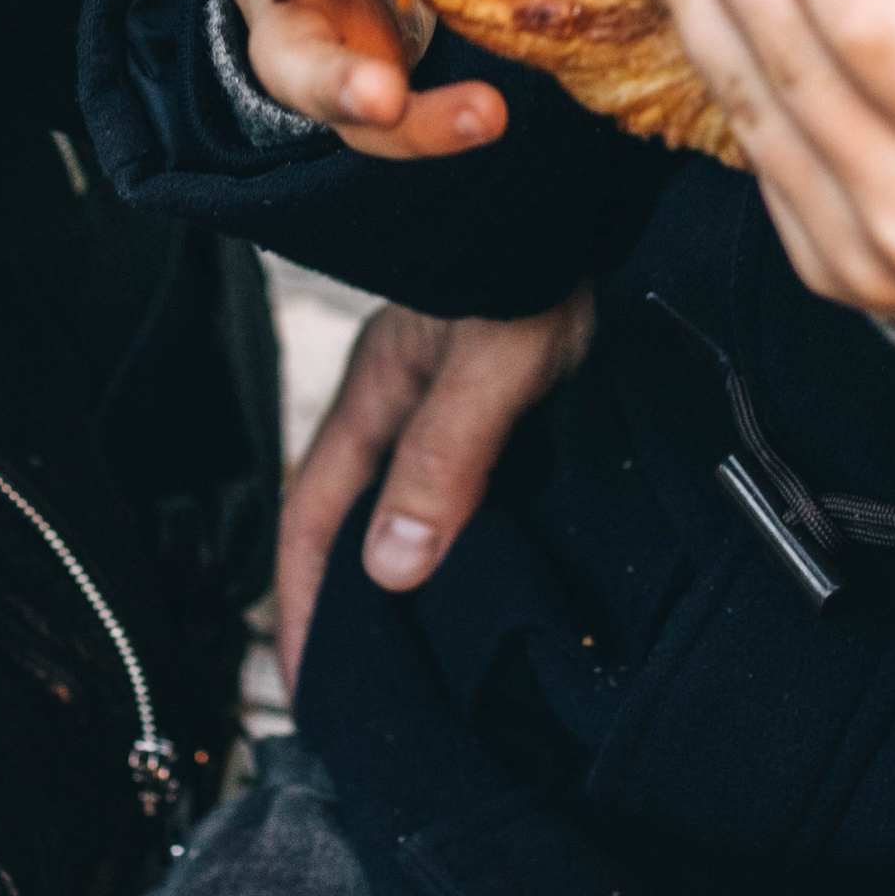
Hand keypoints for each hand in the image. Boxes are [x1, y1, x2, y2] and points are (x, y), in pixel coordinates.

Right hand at [275, 292, 594, 691]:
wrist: (592, 201)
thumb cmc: (542, 258)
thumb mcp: (493, 367)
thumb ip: (443, 459)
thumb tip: (389, 568)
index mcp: (375, 390)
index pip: (312, 516)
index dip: (302, 604)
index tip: (306, 689)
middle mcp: (395, 396)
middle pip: (346, 518)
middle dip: (338, 604)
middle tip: (356, 694)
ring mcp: (437, 395)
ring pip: (398, 503)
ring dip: (393, 574)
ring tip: (413, 657)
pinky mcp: (488, 396)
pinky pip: (447, 485)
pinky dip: (444, 539)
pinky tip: (474, 577)